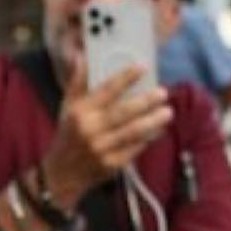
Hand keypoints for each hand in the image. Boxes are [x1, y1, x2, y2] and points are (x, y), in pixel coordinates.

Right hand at [42, 58, 173, 209]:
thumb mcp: (67, 107)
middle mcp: (90, 130)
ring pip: (133, 132)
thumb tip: (82, 56)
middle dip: (146, 101)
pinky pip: (135, 148)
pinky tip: (159, 130)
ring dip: (153, 121)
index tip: (142, 67)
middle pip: (123, 112)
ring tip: (168, 112)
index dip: (125, 77)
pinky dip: (149, 139)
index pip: (105, 90)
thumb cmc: (68, 135)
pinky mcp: (112, 165)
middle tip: (163, 92)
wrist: (62, 173)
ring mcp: (102, 149)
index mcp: (80, 112)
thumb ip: (77, 82)